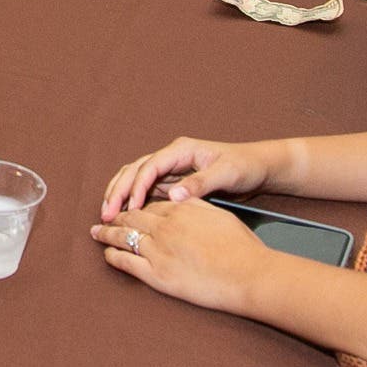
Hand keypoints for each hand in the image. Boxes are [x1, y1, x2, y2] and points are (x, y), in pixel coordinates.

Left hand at [90, 197, 266, 313]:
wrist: (247, 273)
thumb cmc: (241, 247)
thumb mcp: (219, 215)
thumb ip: (196, 205)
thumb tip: (181, 199)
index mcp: (180, 210)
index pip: (151, 205)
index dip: (136, 205)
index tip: (128, 207)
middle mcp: (165, 227)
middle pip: (133, 217)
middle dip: (117, 215)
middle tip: (105, 216)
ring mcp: (158, 250)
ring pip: (125, 237)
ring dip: (107, 233)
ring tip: (97, 232)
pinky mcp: (157, 274)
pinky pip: (126, 261)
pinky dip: (113, 255)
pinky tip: (106, 253)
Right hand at [100, 136, 267, 220]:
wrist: (259, 168)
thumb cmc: (245, 167)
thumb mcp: (226, 174)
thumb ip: (200, 184)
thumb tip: (173, 196)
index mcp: (181, 150)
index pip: (150, 166)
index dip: (137, 187)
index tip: (129, 208)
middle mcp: (172, 156)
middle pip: (136, 170)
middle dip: (119, 190)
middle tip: (107, 213)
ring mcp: (171, 169)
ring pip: (137, 178)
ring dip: (121, 194)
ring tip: (108, 214)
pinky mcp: (174, 181)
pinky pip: (147, 189)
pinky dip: (133, 200)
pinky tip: (127, 216)